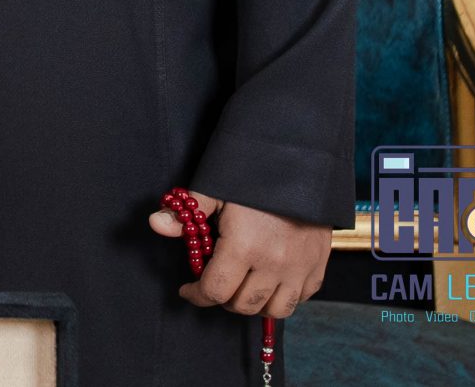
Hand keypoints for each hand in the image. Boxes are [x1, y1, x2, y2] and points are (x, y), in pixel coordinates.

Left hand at [149, 190, 329, 318]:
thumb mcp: (216, 190)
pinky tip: (269, 281)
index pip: (215, 291)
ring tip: (242, 287)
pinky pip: (300, 298)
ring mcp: (299, 269)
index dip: (196, 295)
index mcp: (244, 247)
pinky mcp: (318, 267)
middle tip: (215, 283)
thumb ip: (186, 213)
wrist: (303, 165)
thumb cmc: (254, 176)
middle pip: (243, 305)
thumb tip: (157, 224)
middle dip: (223, 299)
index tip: (188, 290)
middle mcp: (274, 264)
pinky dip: (282, 296)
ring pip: (275, 310)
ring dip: (254, 304)